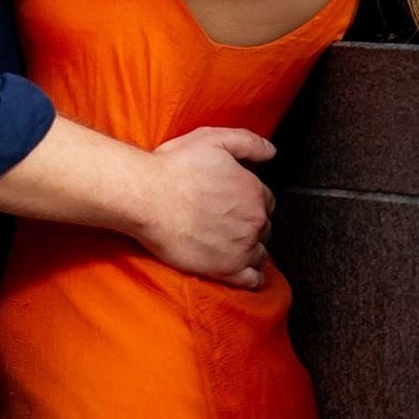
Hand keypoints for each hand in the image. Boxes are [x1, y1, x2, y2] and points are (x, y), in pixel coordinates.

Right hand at [135, 126, 275, 286]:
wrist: (146, 198)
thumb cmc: (174, 168)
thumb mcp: (213, 139)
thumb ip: (248, 142)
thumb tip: (271, 151)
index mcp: (253, 191)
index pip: (266, 199)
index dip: (251, 199)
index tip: (237, 200)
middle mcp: (254, 221)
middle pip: (263, 226)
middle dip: (251, 223)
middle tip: (230, 221)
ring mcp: (242, 248)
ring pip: (260, 252)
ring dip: (252, 248)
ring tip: (234, 244)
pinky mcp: (226, 270)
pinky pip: (251, 279)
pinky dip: (253, 276)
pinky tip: (245, 271)